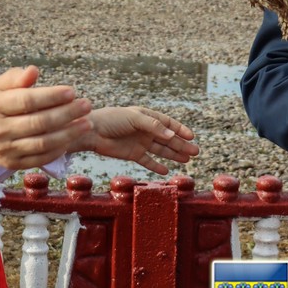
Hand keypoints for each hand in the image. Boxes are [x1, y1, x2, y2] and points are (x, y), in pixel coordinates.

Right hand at [0, 66, 91, 187]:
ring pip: (42, 143)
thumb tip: (33, 71)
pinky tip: (72, 138)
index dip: (50, 96)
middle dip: (66, 114)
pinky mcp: (13, 164)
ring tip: (86, 123)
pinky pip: (40, 158)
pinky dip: (58, 149)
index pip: (26, 101)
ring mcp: (6, 149)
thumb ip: (14, 78)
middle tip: (86, 105)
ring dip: (68, 134)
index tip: (71, 91)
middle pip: (38, 123)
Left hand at [73, 106, 199, 174]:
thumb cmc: (111, 120)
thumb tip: (172, 136)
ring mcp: (140, 143)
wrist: (92, 132)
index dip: (180, 130)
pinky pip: (148, 161)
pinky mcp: (133, 154)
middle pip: (168, 139)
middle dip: (182, 144)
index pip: (168, 123)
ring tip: (187, 160)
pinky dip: (157, 166)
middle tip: (196, 152)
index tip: (192, 136)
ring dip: (174, 154)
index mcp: (146, 117)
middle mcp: (145, 130)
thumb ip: (154, 126)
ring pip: (161, 150)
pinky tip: (167, 170)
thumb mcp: (134, 118)